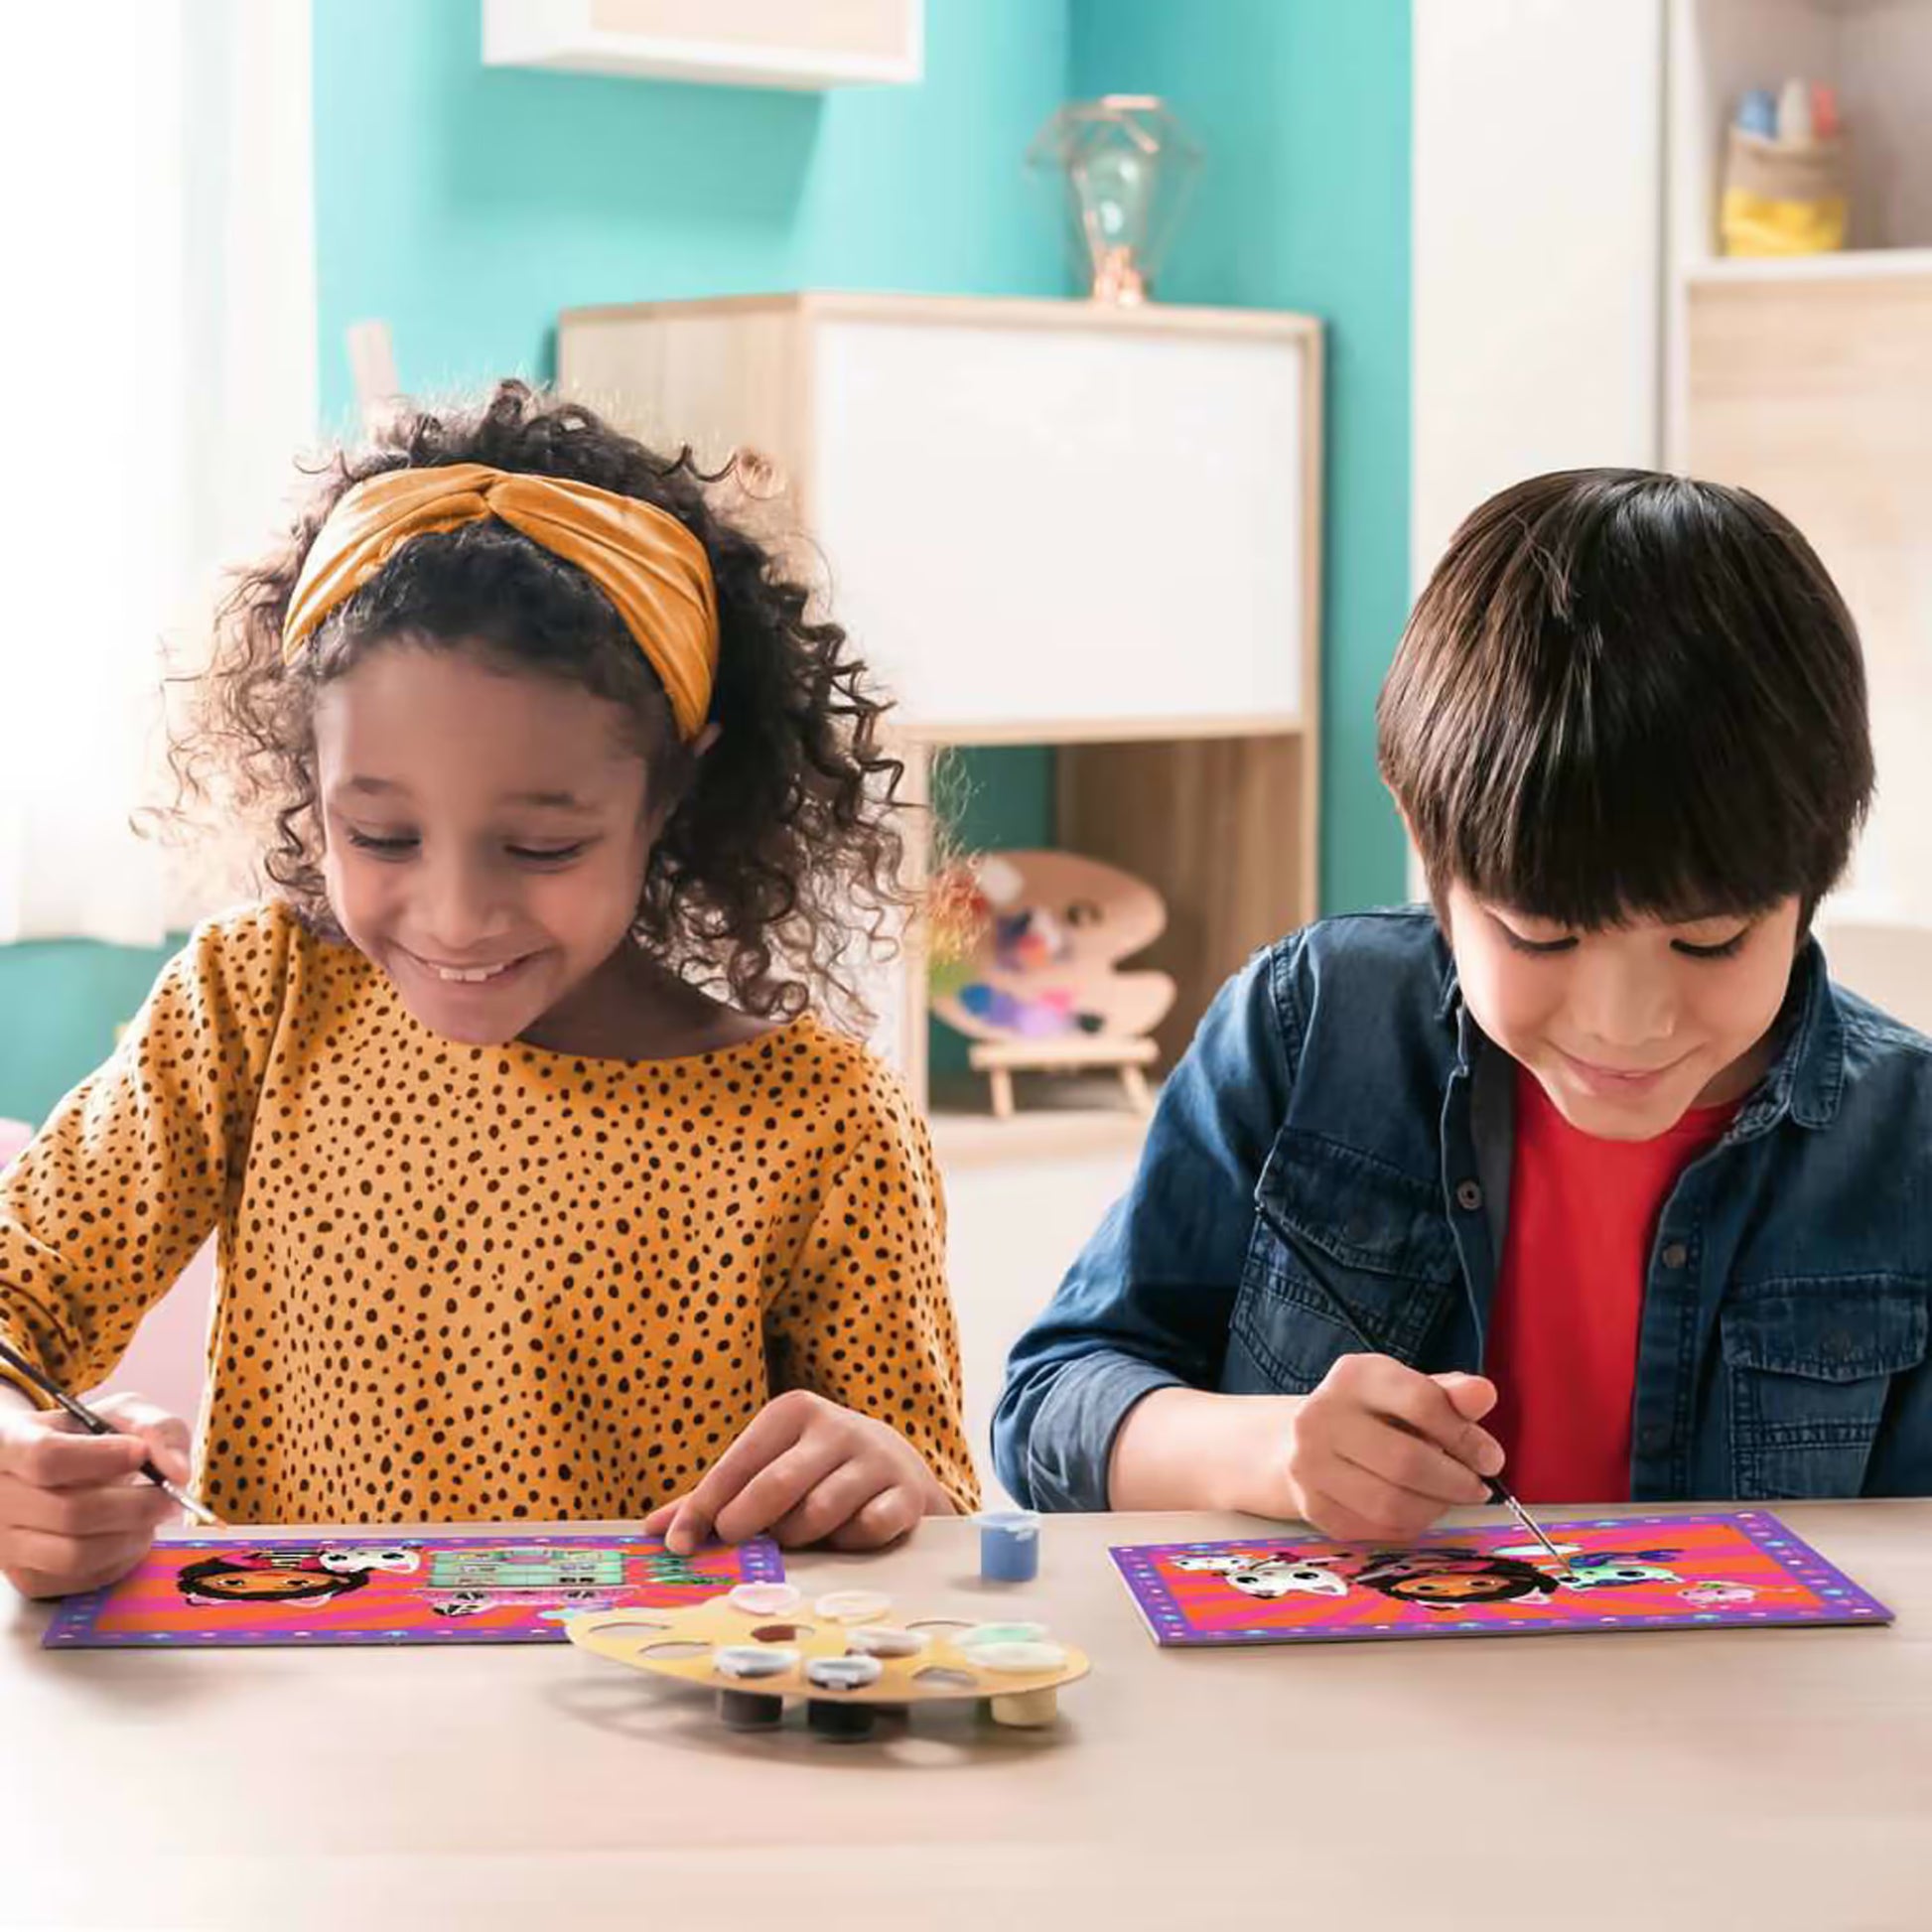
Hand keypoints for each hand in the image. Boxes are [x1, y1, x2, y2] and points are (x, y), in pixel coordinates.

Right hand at [0, 1392, 192, 1598]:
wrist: (55, 1469)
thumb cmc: (89, 1438)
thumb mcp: (121, 1414)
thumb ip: (157, 1429)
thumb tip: (177, 1472)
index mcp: (9, 1444)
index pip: (46, 1457)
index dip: (100, 1458)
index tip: (139, 1454)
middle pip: (69, 1513)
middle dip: (135, 1506)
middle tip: (169, 1496)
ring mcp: (6, 1544)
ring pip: (75, 1554)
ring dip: (131, 1536)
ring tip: (151, 1515)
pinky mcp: (26, 1578)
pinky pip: (81, 1579)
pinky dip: (120, 1559)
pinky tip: (130, 1533)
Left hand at [642, 1389, 952, 1554]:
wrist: (898, 1468)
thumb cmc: (814, 1471)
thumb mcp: (768, 1468)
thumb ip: (715, 1497)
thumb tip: (653, 1530)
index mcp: (793, 1412)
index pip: (736, 1464)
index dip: (702, 1508)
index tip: (679, 1546)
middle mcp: (836, 1427)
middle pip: (775, 1487)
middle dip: (747, 1523)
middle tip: (736, 1542)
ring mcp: (875, 1458)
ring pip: (818, 1513)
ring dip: (799, 1536)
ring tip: (799, 1533)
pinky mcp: (906, 1493)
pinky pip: (866, 1530)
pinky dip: (849, 1542)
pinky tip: (847, 1535)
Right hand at [1270, 1357, 1504, 1542]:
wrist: (1302, 1439)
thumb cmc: (1373, 1414)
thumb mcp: (1410, 1390)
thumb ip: (1450, 1395)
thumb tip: (1483, 1394)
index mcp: (1354, 1376)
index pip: (1422, 1403)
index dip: (1466, 1437)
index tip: (1490, 1458)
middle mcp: (1321, 1416)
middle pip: (1407, 1462)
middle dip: (1456, 1482)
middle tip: (1476, 1487)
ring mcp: (1309, 1463)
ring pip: (1392, 1504)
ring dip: (1435, 1508)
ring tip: (1446, 1498)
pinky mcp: (1311, 1504)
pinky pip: (1376, 1529)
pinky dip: (1409, 1526)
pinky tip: (1415, 1509)